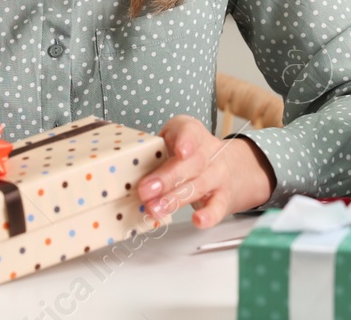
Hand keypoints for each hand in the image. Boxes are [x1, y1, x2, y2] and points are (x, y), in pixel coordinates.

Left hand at [136, 115, 275, 228]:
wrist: (229, 166)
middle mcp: (208, 152)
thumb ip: (152, 154)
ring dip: (175, 199)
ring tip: (155, 209)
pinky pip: (218, 207)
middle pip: (192, 164)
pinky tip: (198, 220)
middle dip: (167, 178)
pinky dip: (208, 215)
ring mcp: (217, 175)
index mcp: (191, 133)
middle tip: (146, 190)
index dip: (186, 140)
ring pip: (198, 186)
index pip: (190, 131)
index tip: (180, 151)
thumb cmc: (188, 154)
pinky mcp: (223, 197)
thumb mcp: (170, 143)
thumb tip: (121, 174)